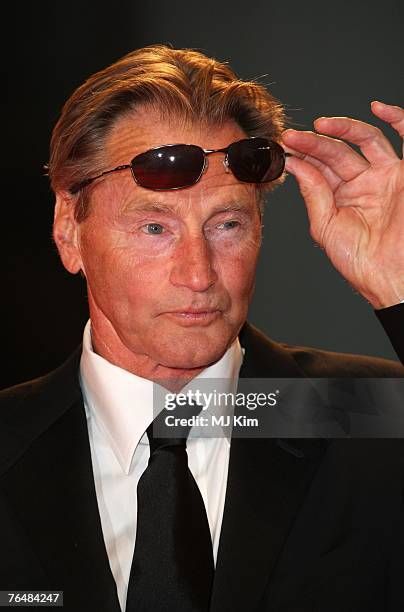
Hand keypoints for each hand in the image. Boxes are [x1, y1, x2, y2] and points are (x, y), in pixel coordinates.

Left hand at [281, 101, 403, 308]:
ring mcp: (384, 175)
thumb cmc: (359, 260)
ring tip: (317, 127)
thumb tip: (295, 165)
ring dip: (342, 129)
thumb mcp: (325, 225)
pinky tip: (375, 109)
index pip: (319, 167)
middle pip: (337, 152)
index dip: (302, 155)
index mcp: (341, 196)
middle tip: (292, 138)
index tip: (283, 148)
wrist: (389, 275)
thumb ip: (313, 193)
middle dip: (313, 143)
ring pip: (363, 141)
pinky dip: (395, 119)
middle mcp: (362, 182)